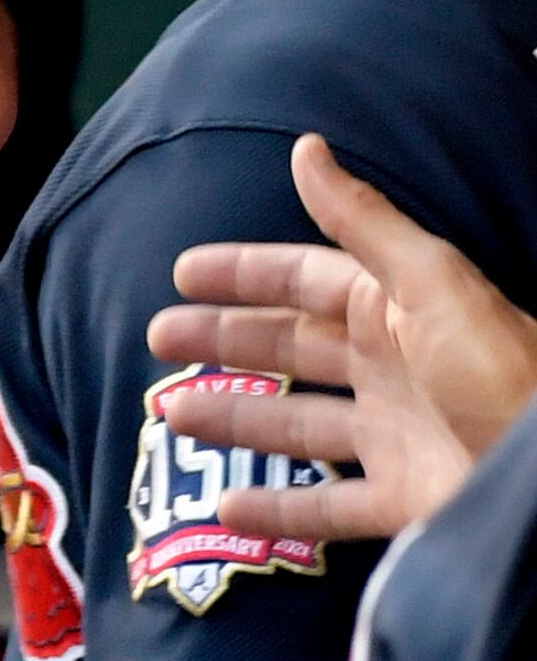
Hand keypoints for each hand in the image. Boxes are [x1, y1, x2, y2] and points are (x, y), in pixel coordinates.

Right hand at [149, 134, 536, 540]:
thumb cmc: (505, 372)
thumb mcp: (431, 285)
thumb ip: (361, 222)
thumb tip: (306, 148)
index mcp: (398, 311)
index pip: (306, 282)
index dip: (245, 274)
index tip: (182, 272)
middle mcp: (394, 370)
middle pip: (292, 349)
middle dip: (224, 341)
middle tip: (158, 339)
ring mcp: (399, 438)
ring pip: (297, 425)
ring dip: (234, 419)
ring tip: (172, 413)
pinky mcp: (406, 502)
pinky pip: (329, 509)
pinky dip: (278, 512)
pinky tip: (227, 509)